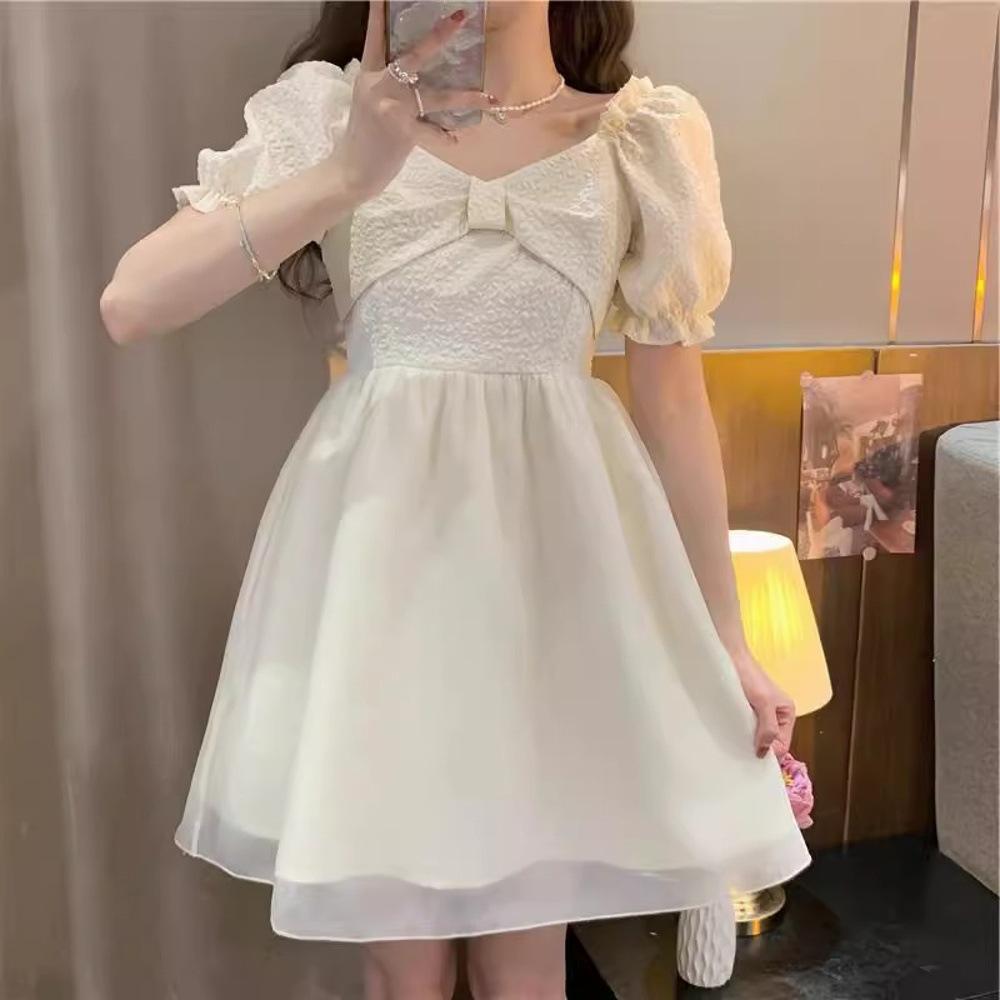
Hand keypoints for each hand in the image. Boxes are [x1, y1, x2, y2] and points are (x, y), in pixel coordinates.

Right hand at [330, 2, 497, 200]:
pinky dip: (445, 135)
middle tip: (460, 18)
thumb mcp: (368, 101)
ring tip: (489, 98)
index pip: (375, 35)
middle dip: (438, 36)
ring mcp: (391, 108)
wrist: (350, 172)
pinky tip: (456, 139)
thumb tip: (411, 70)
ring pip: (436, 96)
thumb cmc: (363, 137)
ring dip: (466, 97)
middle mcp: (379, 85)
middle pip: (412, 55)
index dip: (380, 11)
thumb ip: (386, 82)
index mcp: (368, 74)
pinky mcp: (402, 132)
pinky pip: (433, 131)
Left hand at [729, 647, 795, 757]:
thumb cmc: (749, 676)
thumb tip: (764, 752)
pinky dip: (740, 733)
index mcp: (787, 714)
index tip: (754, 759)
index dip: (771, 754)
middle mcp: (776, 716)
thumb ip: (767, 727)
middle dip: (759, 749)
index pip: (783, 744)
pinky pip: (746, 728)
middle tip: (742, 754)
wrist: (730, 657)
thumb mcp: (763, 702)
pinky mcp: (746, 710)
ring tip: (735, 745)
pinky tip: (731, 735)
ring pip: (757, 736)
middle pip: (771, 742)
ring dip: (748, 741)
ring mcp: (760, 714)